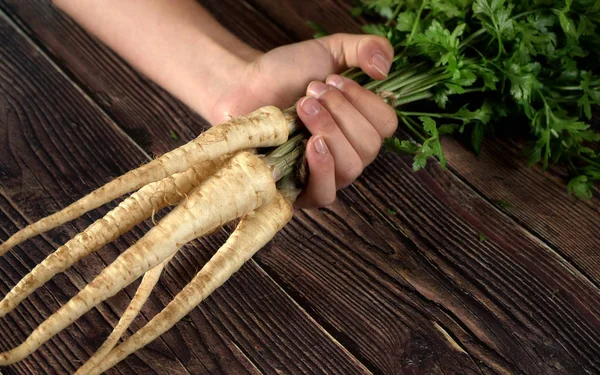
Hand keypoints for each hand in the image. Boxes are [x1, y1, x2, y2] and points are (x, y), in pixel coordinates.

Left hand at [209, 34, 397, 207]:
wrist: (245, 86)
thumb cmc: (287, 72)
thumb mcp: (330, 51)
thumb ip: (364, 49)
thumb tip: (385, 69)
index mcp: (361, 124)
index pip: (386, 125)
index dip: (364, 101)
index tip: (333, 80)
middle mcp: (349, 152)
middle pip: (370, 146)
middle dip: (342, 112)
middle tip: (311, 92)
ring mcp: (325, 175)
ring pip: (351, 167)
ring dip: (330, 131)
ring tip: (303, 107)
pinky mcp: (299, 191)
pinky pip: (326, 194)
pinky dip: (324, 168)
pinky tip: (312, 143)